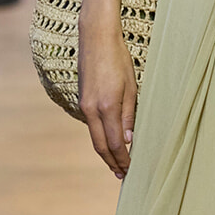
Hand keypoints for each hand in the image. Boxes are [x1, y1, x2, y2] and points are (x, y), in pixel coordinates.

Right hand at [79, 23, 136, 176]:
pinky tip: (109, 143)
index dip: (123, 159)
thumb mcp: (131, 87)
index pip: (116, 143)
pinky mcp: (82, 100)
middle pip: (101, 146)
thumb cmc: (119, 59)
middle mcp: (92, 109)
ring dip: (105, 153)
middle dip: (112, 162)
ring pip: (95, 138)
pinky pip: (92, 126)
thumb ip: (129, 115)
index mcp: (107, 107)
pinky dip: (101, 139)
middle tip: (123, 175)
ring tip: (116, 164)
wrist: (96, 39)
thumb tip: (128, 141)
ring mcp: (84, 105)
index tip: (132, 169)